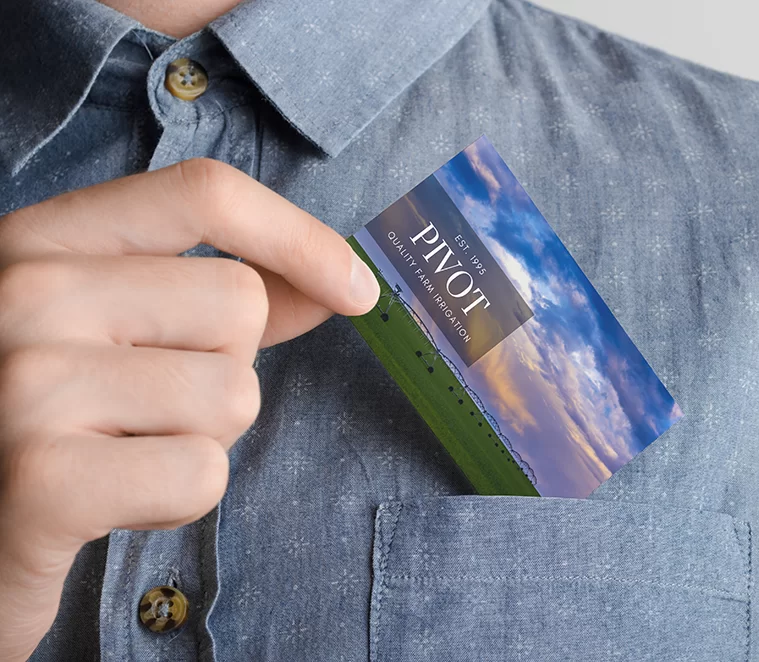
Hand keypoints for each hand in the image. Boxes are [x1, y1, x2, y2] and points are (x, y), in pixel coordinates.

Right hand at [0, 159, 378, 660]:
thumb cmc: (49, 424)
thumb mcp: (112, 333)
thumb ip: (215, 301)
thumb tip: (337, 283)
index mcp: (42, 239)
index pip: (202, 192)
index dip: (299, 237)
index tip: (356, 291)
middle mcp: (24, 291)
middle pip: (239, 304)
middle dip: (224, 369)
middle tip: (143, 409)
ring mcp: (27, 382)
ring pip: (232, 395)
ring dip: (200, 441)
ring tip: (117, 454)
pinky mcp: (42, 481)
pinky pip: (202, 475)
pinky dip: (174, 502)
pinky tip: (107, 504)